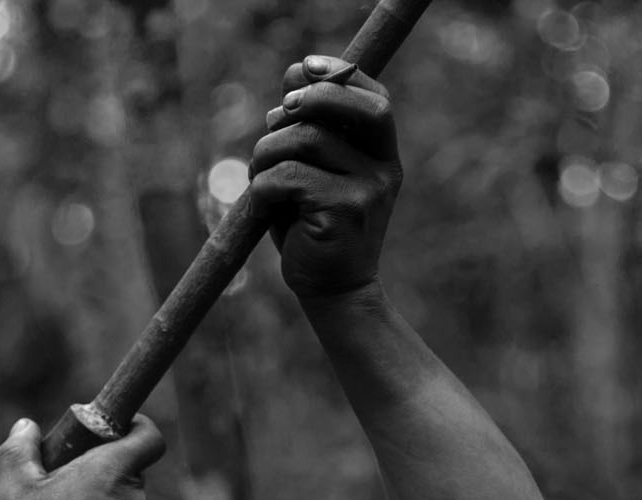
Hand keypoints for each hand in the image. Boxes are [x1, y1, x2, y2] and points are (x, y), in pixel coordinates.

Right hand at [0, 415, 164, 499]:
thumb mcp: (11, 493)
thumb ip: (16, 452)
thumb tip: (26, 427)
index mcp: (113, 470)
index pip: (148, 434)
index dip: (134, 425)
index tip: (108, 430)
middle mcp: (136, 498)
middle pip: (125, 470)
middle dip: (96, 471)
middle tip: (58, 484)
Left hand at [249, 55, 401, 299]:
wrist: (333, 291)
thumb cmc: (315, 228)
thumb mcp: (313, 173)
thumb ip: (307, 128)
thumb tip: (295, 74)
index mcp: (380, 153)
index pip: (373, 96)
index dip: (339, 73)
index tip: (303, 67)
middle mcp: (382, 167)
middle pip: (347, 106)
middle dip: (305, 99)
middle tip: (278, 117)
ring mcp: (367, 189)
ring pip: (304, 139)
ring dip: (265, 152)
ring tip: (259, 178)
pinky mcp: (343, 211)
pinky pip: (287, 177)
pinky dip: (262, 187)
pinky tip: (264, 208)